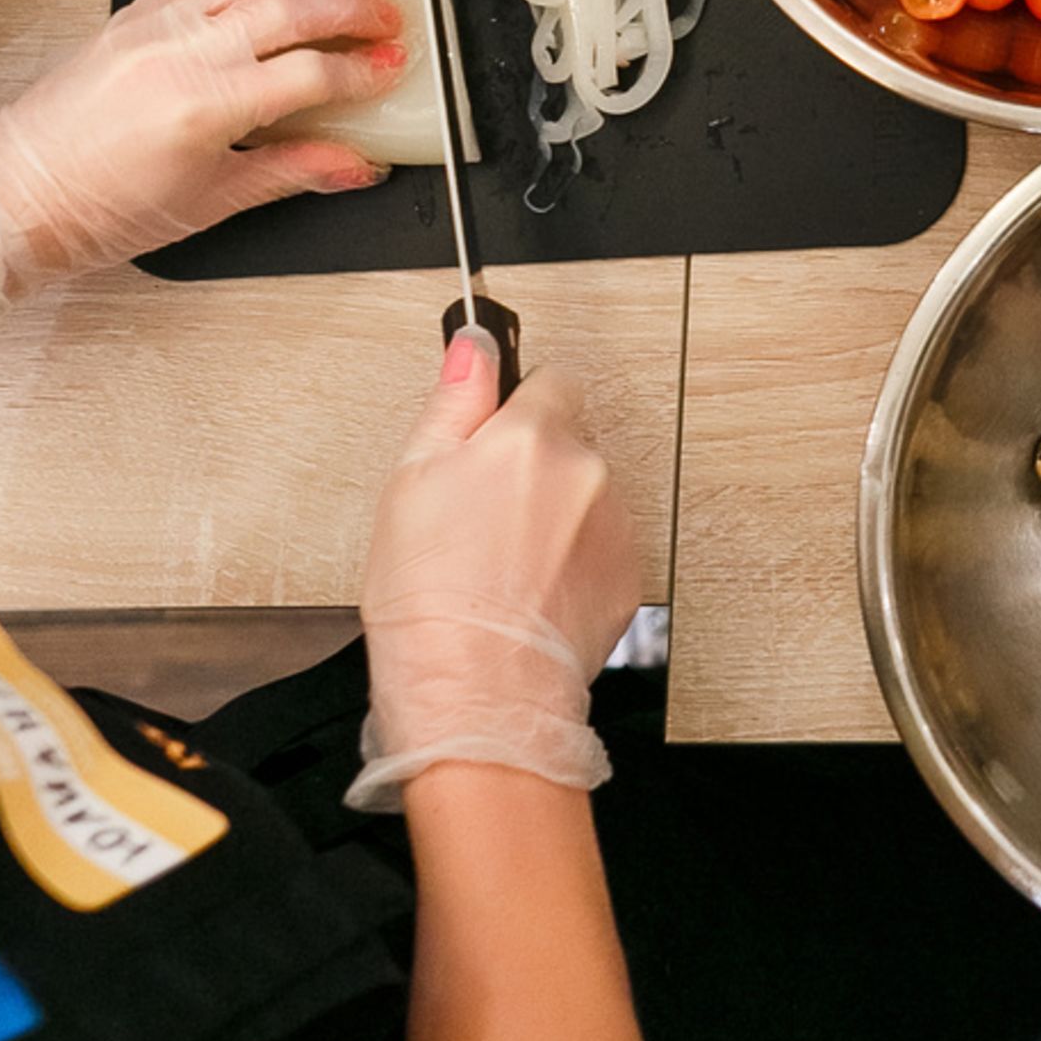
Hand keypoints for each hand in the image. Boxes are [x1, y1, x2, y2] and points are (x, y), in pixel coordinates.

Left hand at [0, 0, 403, 321]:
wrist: (15, 197)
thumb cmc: (97, 210)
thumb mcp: (210, 204)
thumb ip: (290, 171)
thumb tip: (352, 164)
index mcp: (204, 108)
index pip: (309, 75)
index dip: (361, 71)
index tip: (391, 69)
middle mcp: (180, 55)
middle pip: (288, 11)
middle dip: (351, 10)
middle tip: (390, 16)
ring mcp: (154, 28)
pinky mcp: (131, 18)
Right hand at [348, 330, 640, 811]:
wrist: (476, 696)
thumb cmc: (430, 602)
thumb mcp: (412, 483)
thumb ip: (454, 401)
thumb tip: (474, 344)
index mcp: (532, 437)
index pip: (550, 380)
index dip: (516, 410)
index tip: (492, 438)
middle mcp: (588, 471)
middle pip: (569, 441)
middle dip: (533, 467)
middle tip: (480, 518)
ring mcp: (615, 525)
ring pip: (586, 497)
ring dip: (555, 517)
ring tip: (499, 568)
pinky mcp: (628, 575)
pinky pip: (601, 548)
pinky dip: (572, 562)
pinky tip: (528, 593)